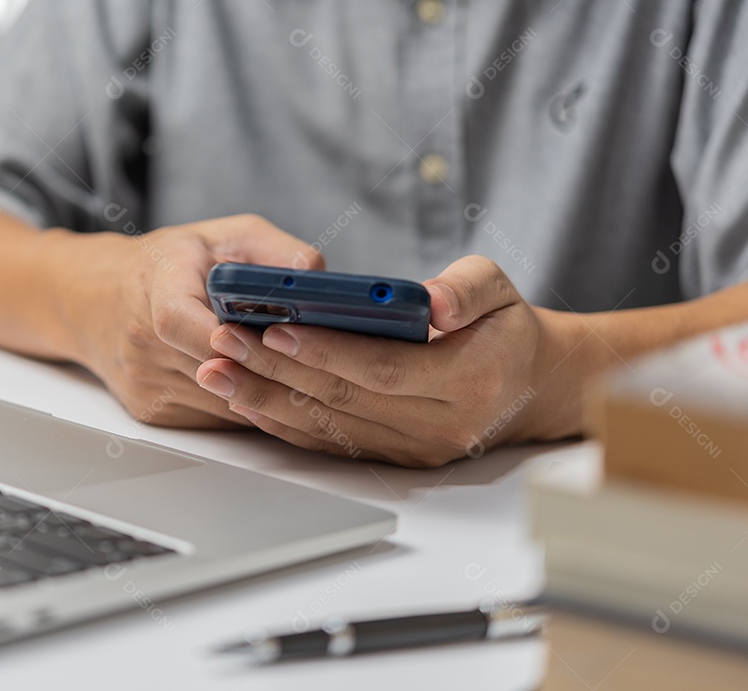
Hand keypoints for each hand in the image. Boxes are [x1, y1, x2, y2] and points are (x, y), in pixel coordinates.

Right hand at [68, 214, 324, 427]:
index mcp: (156, 287)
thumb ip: (275, 253)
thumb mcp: (226, 236)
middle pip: (212, 372)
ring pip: (221, 402)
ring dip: (262, 393)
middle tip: (313, 362)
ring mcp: (144, 382)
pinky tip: (262, 385)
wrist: (97, 300)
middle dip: (266, 368)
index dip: (225, 339)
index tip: (267, 338)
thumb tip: (322, 284)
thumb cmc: (172, 264)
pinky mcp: (151, 411)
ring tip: (295, 373)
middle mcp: (141, 341)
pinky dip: (243, 405)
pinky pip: (213, 417)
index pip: (178, 323)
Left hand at [195, 256, 581, 465]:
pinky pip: (330, 444)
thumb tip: (435, 301)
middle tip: (224, 342)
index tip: (276, 328)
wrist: (530, 388)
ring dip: (266, 400)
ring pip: (328, 427)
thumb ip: (468, 289)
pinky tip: (245, 400)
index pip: (382, 368)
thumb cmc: (506, 329)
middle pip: (343, 400)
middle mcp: (439, 426)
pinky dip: (284, 423)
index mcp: (469, 381)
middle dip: (276, 370)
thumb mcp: (501, 291)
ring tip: (217, 371)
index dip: (325, 351)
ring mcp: (415, 449)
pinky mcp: (395, 457)